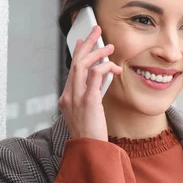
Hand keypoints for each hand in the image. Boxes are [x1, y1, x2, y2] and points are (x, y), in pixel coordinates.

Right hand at [58, 26, 121, 140]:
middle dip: (86, 44)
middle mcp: (69, 96)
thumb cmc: (91, 136)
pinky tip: (115, 67)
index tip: (81, 42)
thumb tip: (102, 81)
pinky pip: (96, 76)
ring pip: (84, 65)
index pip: (71, 71)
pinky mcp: (88, 101)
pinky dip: (105, 67)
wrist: (89, 151)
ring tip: (110, 47)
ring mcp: (76, 98)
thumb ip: (92, 97)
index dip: (76, 54)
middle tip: (95, 30)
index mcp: (67, 99)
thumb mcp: (89, 114)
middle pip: (75, 62)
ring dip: (98, 52)